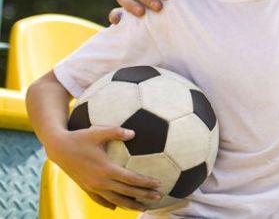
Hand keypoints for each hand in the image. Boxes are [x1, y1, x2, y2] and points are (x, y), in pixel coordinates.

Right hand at [48, 126, 162, 210]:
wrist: (58, 148)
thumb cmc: (80, 138)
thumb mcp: (99, 132)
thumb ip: (117, 132)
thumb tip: (134, 133)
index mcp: (106, 169)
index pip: (131, 179)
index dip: (146, 183)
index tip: (159, 184)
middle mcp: (100, 181)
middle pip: (126, 192)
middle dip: (144, 196)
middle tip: (159, 197)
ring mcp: (92, 186)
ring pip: (115, 200)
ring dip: (130, 204)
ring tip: (144, 208)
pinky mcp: (85, 188)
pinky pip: (99, 200)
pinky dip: (110, 204)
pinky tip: (116, 207)